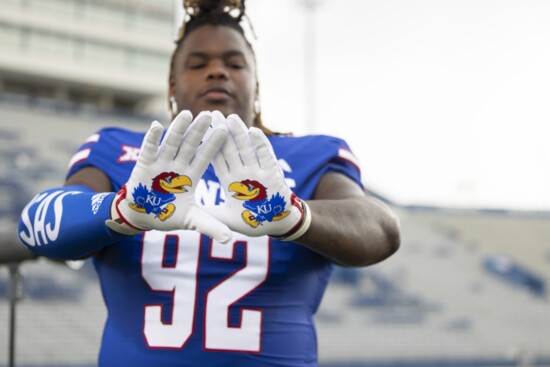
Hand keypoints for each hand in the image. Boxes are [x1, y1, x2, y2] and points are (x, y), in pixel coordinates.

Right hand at [106, 110, 231, 243]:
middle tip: (209, 114)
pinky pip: (149, 150)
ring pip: (172, 143)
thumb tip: (230, 239)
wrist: (143, 216)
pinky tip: (157, 125)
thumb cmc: (169, 215)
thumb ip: (210, 226)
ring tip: (187, 114)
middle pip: (190, 145)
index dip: (214, 144)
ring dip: (178, 129)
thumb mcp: (192, 221)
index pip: (206, 156)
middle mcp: (178, 166)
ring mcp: (161, 164)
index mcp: (192, 176)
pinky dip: (152, 139)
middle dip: (199, 130)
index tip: (225, 129)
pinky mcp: (144, 166)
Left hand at [205, 113, 310, 239]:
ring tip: (231, 117)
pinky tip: (254, 131)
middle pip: (230, 149)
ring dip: (239, 133)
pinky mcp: (272, 173)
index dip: (208, 146)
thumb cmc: (254, 221)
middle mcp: (243, 173)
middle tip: (212, 114)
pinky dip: (261, 144)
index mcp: (230, 182)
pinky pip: (266, 156)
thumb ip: (213, 215)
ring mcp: (258, 171)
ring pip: (247, 149)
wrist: (278, 224)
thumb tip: (191, 213)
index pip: (217, 160)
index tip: (197, 132)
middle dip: (222, 132)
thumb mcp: (229, 219)